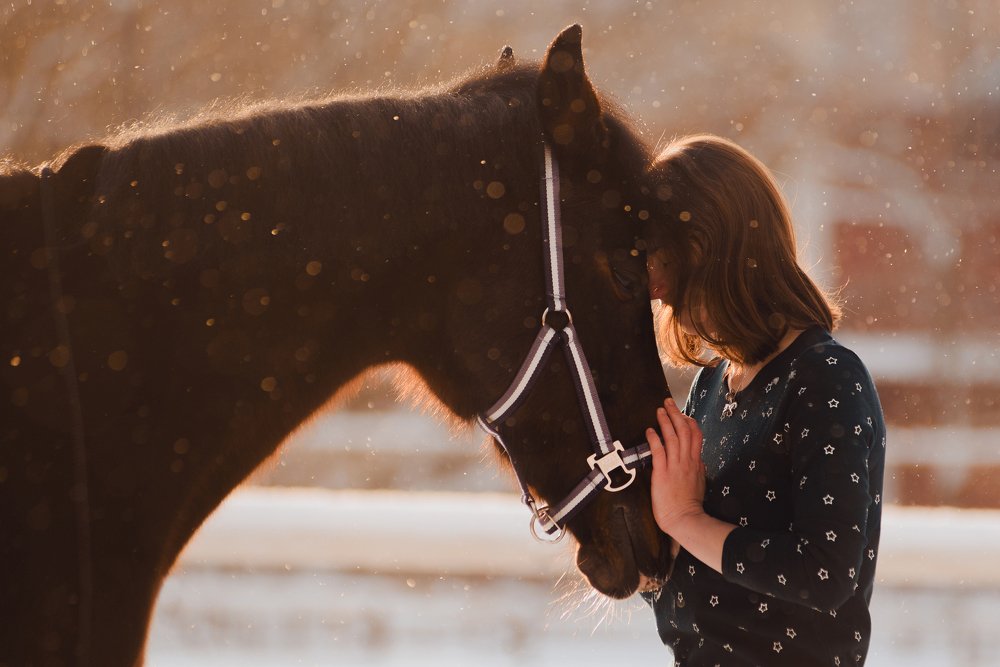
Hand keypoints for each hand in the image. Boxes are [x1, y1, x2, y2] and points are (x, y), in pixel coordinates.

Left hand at [647, 397, 706, 535]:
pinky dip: (654, 439)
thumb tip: (698, 459)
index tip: (682, 413)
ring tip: (659, 410)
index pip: (695, 435)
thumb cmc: (690, 504)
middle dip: (676, 414)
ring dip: (665, 421)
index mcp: (696, 462)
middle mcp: (687, 460)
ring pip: (672, 437)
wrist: (686, 519)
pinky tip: (649, 430)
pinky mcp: (663, 473)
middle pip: (684, 430)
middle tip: (668, 402)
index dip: (688, 421)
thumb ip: (698, 468)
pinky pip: (659, 451)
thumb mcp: (699, 482)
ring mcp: (675, 465)